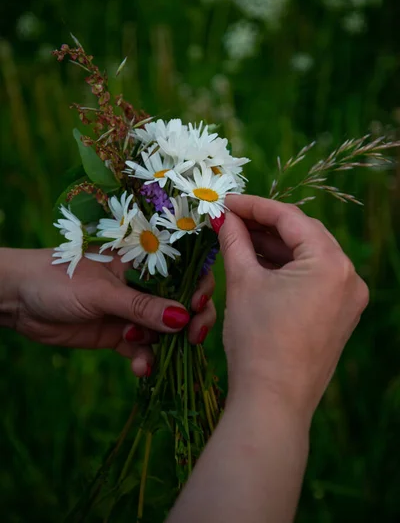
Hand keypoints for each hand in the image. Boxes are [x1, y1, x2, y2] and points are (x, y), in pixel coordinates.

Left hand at [0, 248, 215, 375]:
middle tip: (193, 337)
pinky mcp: (119, 334)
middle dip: (190, 320)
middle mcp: (143, 284)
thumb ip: (141, 306)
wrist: (18, 300)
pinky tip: (140, 368)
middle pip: (182, 301)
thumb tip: (182, 318)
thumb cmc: (58, 277)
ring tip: (147, 353)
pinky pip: (143, 349)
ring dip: (166, 345)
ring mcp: (132, 311)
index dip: (199, 285)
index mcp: (142, 260)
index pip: (183, 268)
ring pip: (165, 329)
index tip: (199, 305)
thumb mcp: (102, 291)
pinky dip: (145, 360)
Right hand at [218, 195, 368, 420]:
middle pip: (303, 234)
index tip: (226, 201)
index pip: (290, 217)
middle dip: (264, 225)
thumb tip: (224, 216)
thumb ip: (235, 240)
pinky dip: (286, 269)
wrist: (273, 402)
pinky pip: (312, 279)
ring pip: (308, 257)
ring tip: (238, 239)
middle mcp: (349, 277)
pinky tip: (257, 263)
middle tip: (230, 220)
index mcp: (332, 263)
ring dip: (274, 247)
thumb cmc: (257, 341)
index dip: (254, 206)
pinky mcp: (338, 315)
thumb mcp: (242, 282)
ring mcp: (347, 298)